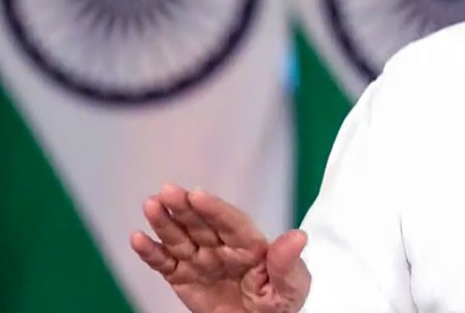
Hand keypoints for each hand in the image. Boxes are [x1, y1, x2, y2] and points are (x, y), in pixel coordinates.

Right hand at [130, 183, 310, 312]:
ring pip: (180, 238)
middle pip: (201, 224)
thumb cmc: (279, 302)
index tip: (198, 195)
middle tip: (167, 190)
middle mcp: (222, 247)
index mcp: (250, 245)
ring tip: (150, 205)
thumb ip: (288, 264)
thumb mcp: (291, 287)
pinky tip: (138, 238)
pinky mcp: (183, 277)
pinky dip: (151, 252)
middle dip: (184, 207)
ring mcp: (201, 260)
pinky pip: (165, 264)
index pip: (231, 223)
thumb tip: (298, 236)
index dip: (215, 209)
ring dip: (164, 222)